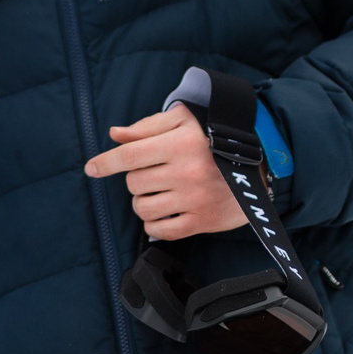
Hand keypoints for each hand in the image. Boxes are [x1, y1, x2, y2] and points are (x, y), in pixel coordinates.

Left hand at [82, 103, 244, 240]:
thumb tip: (114, 135)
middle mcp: (187, 172)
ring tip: (158, 193)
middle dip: (136, 179)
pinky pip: (160, 232)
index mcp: (181, 144)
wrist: (261, 166)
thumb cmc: (214, 138)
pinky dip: (154, 224)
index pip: (130, 155)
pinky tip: (164, 212)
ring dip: (143, 202)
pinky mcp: (203, 221)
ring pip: (143, 209)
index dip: (106, 162)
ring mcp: (195, 199)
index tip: (91, 168)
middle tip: (155, 173)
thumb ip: (147, 127)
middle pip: (134, 183)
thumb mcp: (184, 122)